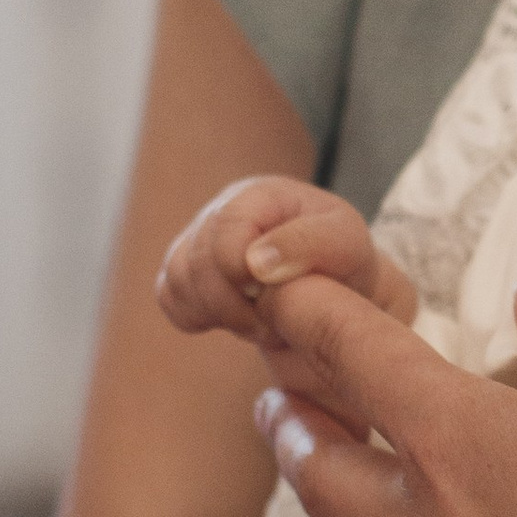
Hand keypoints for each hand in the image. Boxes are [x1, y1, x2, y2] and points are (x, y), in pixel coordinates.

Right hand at [156, 176, 414, 346]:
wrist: (342, 291)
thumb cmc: (348, 265)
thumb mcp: (348, 247)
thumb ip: (310, 245)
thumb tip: (254, 262)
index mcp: (264, 194)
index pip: (227, 226)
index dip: (239, 269)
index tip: (267, 295)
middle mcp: (225, 209)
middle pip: (196, 258)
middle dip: (232, 303)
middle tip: (272, 322)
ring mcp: (202, 239)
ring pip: (177, 278)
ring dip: (218, 313)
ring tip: (263, 321)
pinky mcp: (189, 271)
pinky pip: (168, 296)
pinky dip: (195, 316)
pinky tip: (235, 321)